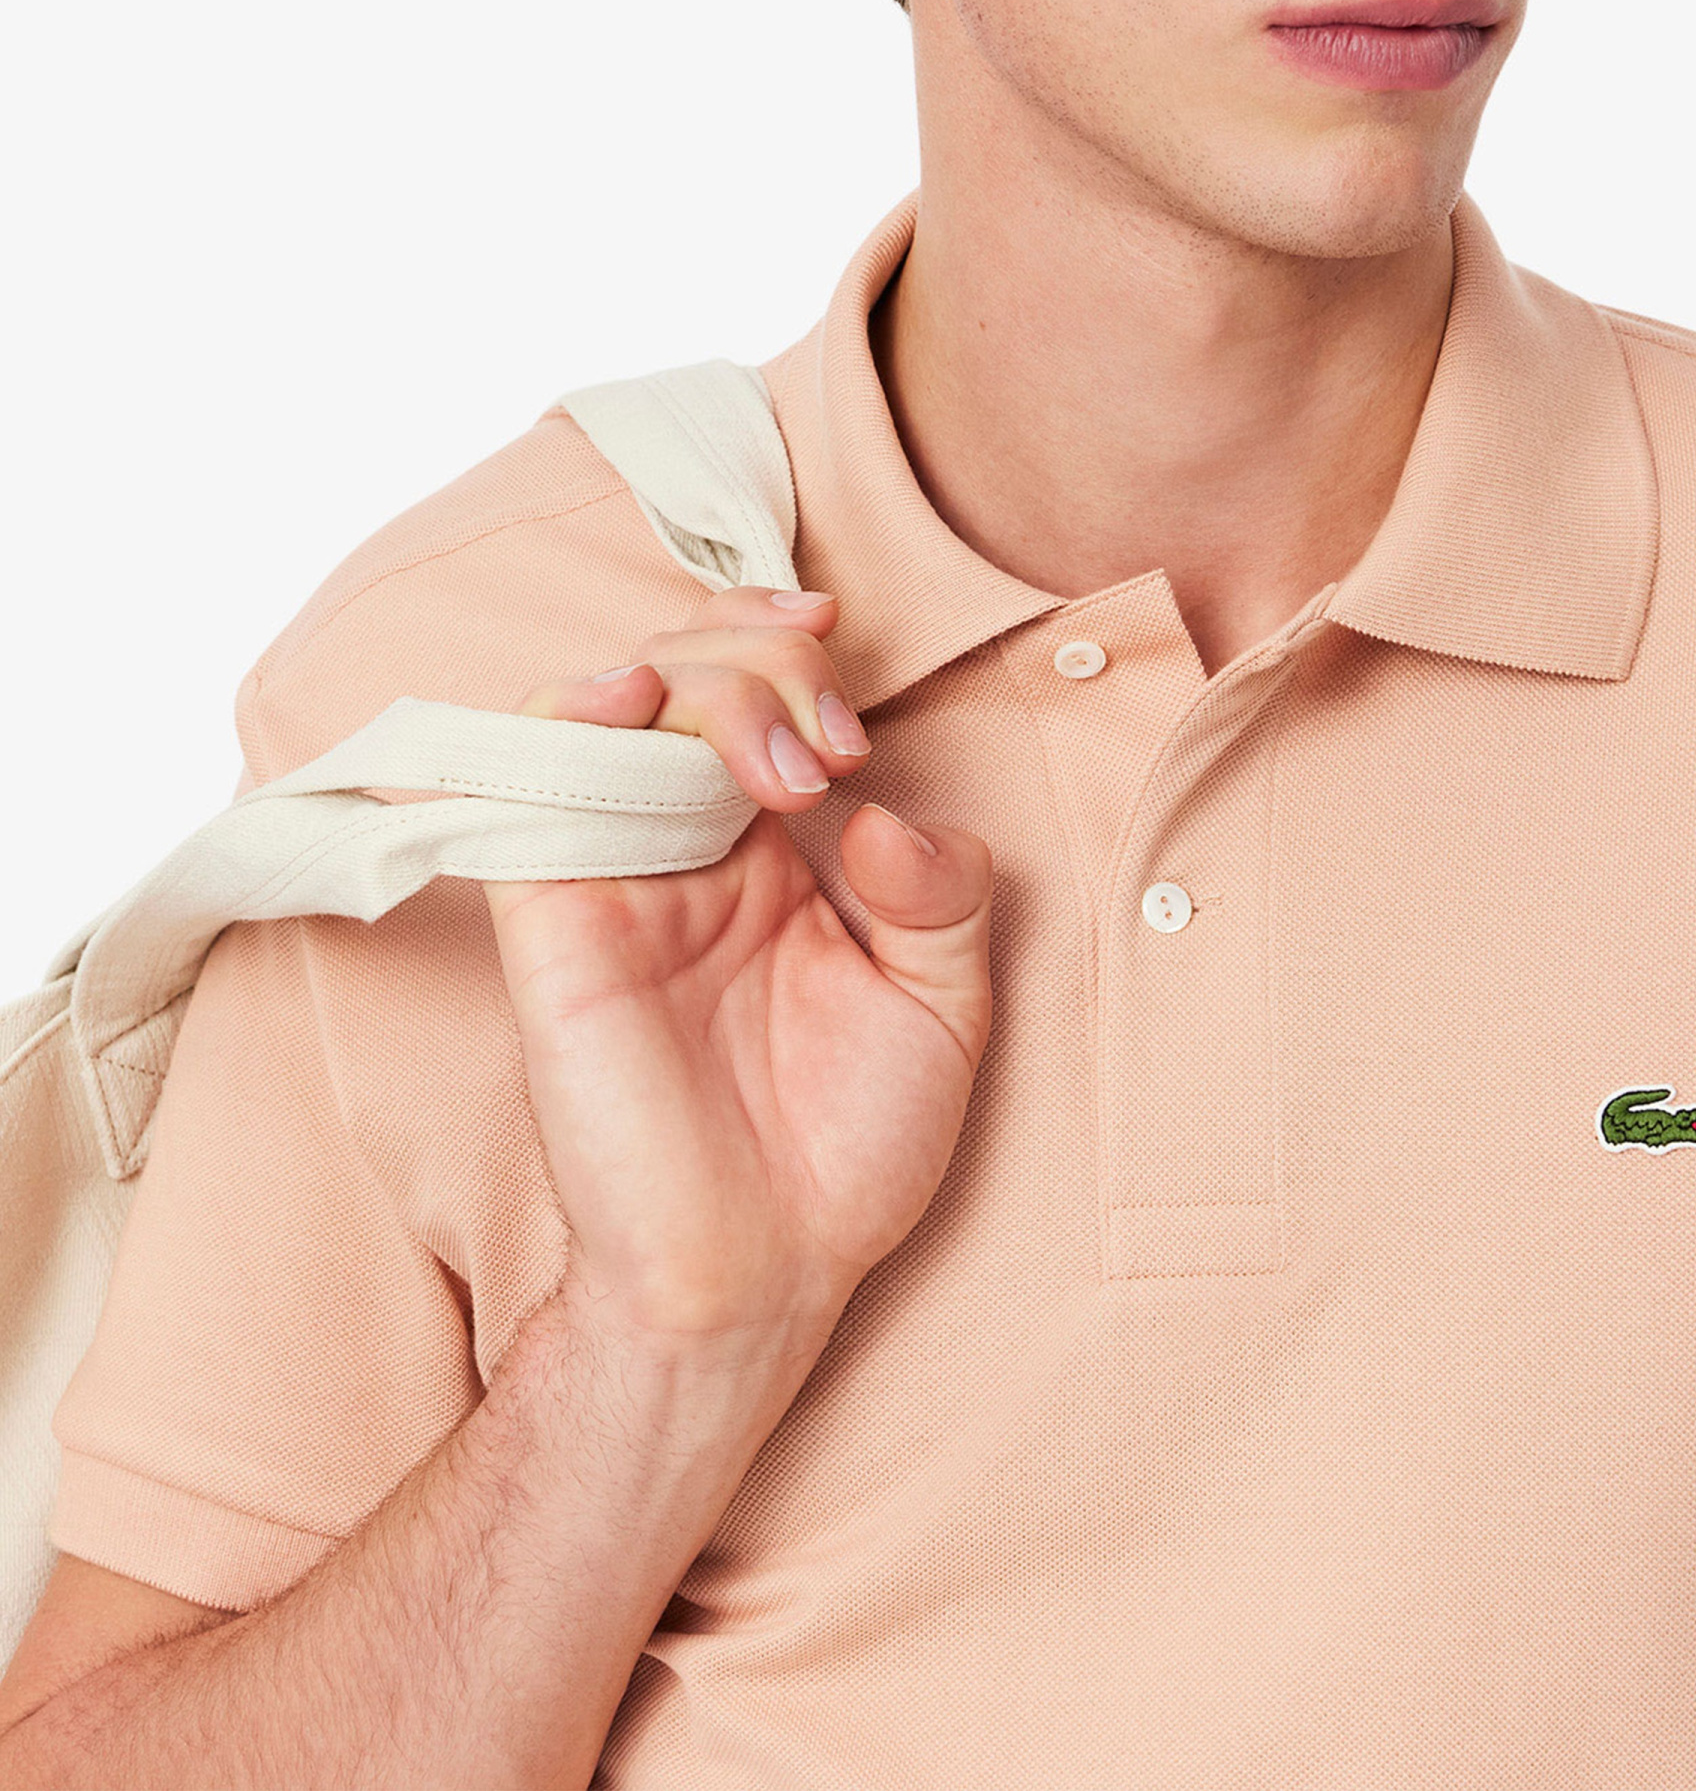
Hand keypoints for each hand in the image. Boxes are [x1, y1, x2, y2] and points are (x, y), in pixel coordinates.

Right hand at [482, 588, 993, 1359]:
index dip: (788, 645)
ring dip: (695, 679)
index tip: (842, 660)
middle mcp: (686, 847)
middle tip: (829, 749)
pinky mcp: (554, 916)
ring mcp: (616, 874)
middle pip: (686, 671)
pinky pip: (525, 778)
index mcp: (769, 854)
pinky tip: (631, 700)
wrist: (759, 1276)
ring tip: (776, 760)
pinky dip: (565, 711)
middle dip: (763, 665)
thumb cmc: (844, 1155)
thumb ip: (943, 895)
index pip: (754, 691)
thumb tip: (879, 812)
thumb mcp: (943, 1008)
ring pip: (612, 699)